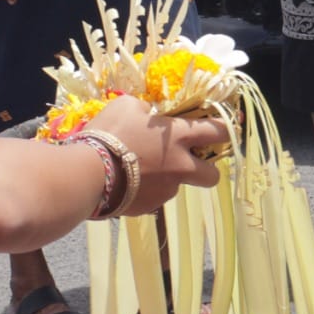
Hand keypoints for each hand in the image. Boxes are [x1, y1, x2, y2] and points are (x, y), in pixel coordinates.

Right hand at [84, 96, 231, 212]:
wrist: (88, 174)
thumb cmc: (110, 133)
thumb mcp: (127, 106)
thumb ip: (146, 110)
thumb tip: (148, 114)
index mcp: (180, 137)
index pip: (218, 131)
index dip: (226, 130)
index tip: (226, 129)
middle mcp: (181, 166)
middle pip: (212, 175)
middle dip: (207, 169)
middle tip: (190, 161)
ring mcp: (166, 190)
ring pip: (178, 186)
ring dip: (167, 178)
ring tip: (139, 169)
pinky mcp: (149, 207)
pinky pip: (154, 197)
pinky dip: (145, 190)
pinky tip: (126, 182)